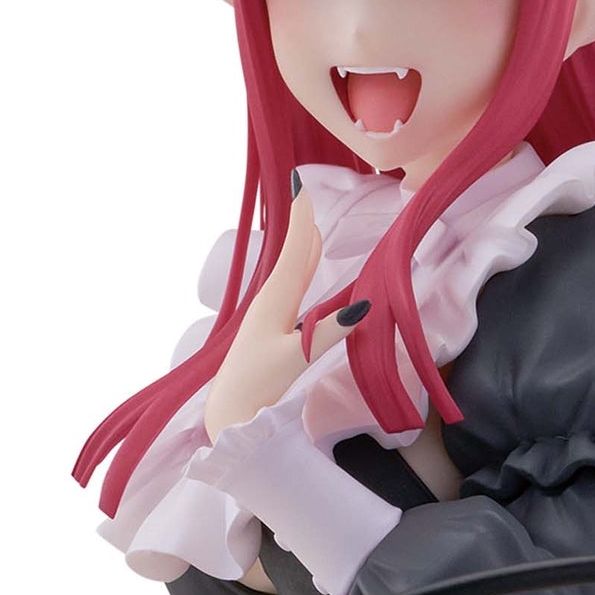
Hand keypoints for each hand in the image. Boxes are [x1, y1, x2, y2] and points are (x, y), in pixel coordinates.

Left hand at [204, 178, 366, 441]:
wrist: (230, 412)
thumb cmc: (257, 385)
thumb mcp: (296, 358)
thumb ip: (329, 332)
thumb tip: (364, 305)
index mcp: (274, 299)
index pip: (293, 248)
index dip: (301, 217)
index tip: (302, 182)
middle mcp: (271, 298)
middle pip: (292, 251)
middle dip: (303, 221)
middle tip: (308, 189)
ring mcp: (270, 311)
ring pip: (292, 266)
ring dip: (303, 242)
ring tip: (312, 219)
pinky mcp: (273, 324)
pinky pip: (292, 283)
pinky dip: (302, 264)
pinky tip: (305, 264)